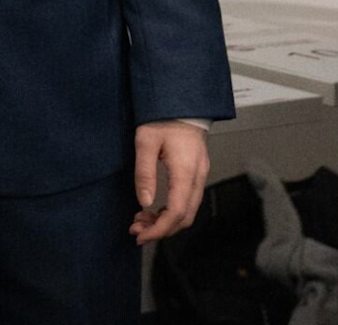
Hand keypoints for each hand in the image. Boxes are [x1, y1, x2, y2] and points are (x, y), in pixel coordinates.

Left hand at [129, 121, 208, 244]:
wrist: (182, 101)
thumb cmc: (163, 116)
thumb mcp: (145, 141)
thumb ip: (144, 172)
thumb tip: (144, 202)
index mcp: (186, 171)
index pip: (176, 212)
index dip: (159, 229)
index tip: (141, 235)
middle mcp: (198, 176)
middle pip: (184, 217)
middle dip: (161, 229)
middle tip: (137, 230)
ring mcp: (200, 174)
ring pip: (187, 210)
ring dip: (165, 221)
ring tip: (141, 220)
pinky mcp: (197, 172)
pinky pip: (188, 200)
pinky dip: (172, 210)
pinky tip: (154, 208)